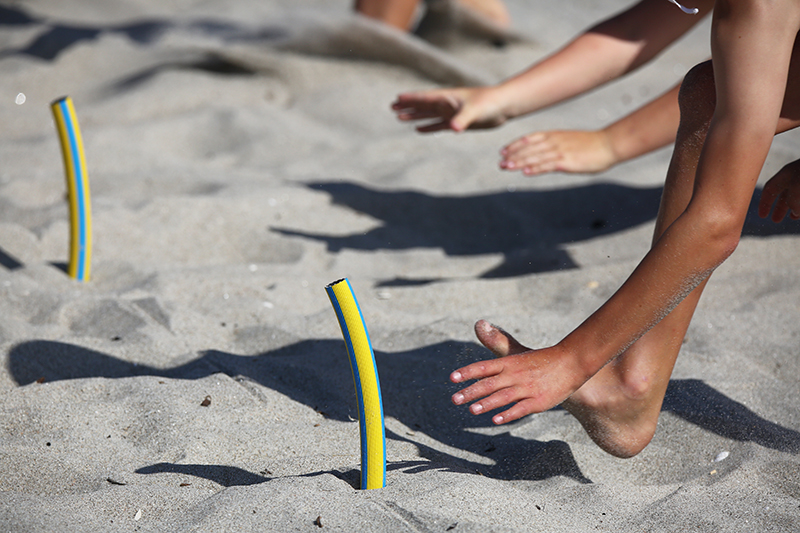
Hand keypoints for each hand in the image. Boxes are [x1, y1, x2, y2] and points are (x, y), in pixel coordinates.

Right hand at [391, 86, 508, 132]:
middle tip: (392, 107)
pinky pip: (439, 125)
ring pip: (428, 115)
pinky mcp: (458, 122)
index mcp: (448, 97)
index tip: (397, 98)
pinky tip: (418, 130)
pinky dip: (428, 127)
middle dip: (408, 106)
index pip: (426, 97)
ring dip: (415, 116)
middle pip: (423, 105)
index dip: (412, 98)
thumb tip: (452, 128)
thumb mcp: (474, 111)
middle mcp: (447, 104)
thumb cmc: (490, 103)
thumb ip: (462, 120)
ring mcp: (452, 113)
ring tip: (399, 117)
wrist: (503, 107)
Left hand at [450, 321, 584, 423]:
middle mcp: (515, 375)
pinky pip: (521, 409)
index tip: (452, 378)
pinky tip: (496, 420)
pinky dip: (508, 414)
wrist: (571, 363)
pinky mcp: (539, 401)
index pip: (484, 367)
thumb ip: (497, 343)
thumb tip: (479, 324)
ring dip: (487, 404)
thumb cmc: (539, 359)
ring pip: (504, 397)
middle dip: (471, 392)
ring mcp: (527, 388)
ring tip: (472, 410)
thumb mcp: (517, 351)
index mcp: (509, 363)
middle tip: (454, 399)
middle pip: (490, 384)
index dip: (467, 372)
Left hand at [500, 129, 616, 175]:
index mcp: (554, 135)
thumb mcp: (569, 141)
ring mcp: (560, 151)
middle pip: (529, 148)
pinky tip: (525, 172)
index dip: (515, 145)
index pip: (530, 138)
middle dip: (513, 155)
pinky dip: (536, 168)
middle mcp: (554, 141)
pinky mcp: (567, 161)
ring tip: (506, 167)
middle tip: (500, 163)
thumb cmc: (591, 144)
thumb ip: (555, 146)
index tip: (503, 151)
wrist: (609, 144)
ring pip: (535, 156)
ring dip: (519, 162)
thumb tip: (545, 154)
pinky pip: (548, 165)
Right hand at [758, 160, 799, 221]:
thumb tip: (794, 212)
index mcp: (786, 174)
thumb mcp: (797, 187)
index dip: (764, 203)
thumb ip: (793, 202)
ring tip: (794, 217)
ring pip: (797, 195)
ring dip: (794, 208)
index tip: (762, 216)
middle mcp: (796, 176)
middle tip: (776, 220)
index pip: (769, 189)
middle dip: (779, 207)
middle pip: (783, 193)